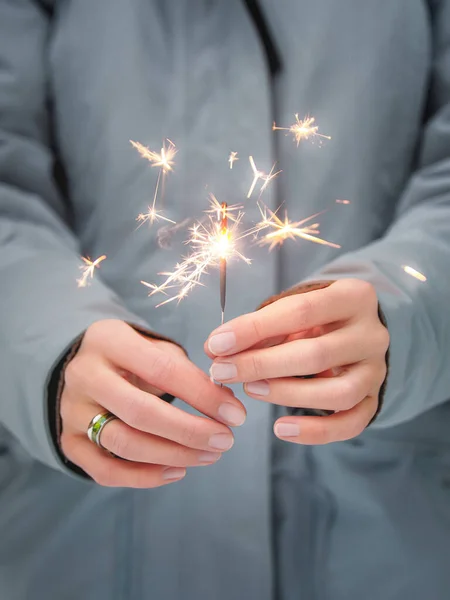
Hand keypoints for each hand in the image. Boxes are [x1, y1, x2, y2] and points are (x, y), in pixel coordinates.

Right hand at [61, 319, 245, 486]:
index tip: (236, 414)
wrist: (84, 366)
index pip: (162, 370)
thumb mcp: (154, 348)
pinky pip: (104, 470)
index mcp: (108, 340)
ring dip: (173, 455)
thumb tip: (224, 403)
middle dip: (190, 431)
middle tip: (225, 441)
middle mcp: (85, 375)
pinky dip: (143, 477)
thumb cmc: (131, 357)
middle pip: (140, 412)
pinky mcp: (68, 441)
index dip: (202, 395)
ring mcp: (71, 410)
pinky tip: (176, 471)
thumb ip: (185, 371)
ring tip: (209, 455)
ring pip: (123, 444)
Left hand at [205, 280, 388, 444]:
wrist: (358, 331)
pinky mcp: (375, 400)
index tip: (216, 344)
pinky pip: (351, 424)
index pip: (300, 311)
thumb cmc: (316, 319)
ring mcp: (377, 371)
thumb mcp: (294, 311)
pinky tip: (282, 429)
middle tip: (222, 372)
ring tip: (250, 391)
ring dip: (287, 395)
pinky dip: (316, 432)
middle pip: (316, 354)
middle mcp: (372, 334)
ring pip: (338, 393)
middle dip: (261, 365)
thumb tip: (216, 348)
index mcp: (354, 297)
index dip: (254, 329)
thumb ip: (261, 327)